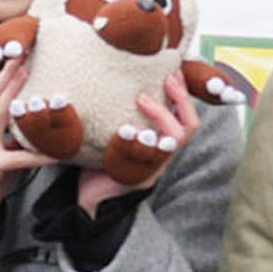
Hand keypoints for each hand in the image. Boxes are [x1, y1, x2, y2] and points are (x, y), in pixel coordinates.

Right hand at [0, 57, 56, 221]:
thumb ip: (15, 135)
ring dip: (15, 97)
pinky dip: (36, 155)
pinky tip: (53, 153)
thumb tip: (37, 120)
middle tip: (23, 55)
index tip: (19, 55)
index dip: (6, 74)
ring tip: (30, 80)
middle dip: (9, 75)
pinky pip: (17, 159)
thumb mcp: (3, 150)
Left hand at [78, 72, 201, 213]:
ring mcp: (152, 170)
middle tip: (165, 80)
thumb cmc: (98, 162)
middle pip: (186, 130)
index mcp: (160, 145)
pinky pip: (146, 160)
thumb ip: (122, 113)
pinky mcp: (136, 180)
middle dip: (179, 100)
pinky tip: (126, 129)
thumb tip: (115, 78)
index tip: (175, 72)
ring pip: (172, 142)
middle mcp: (161, 158)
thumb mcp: (114, 133)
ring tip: (142, 99)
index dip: (184, 97)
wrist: (85, 199)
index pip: (187, 121)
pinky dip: (136, 141)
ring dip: (160, 116)